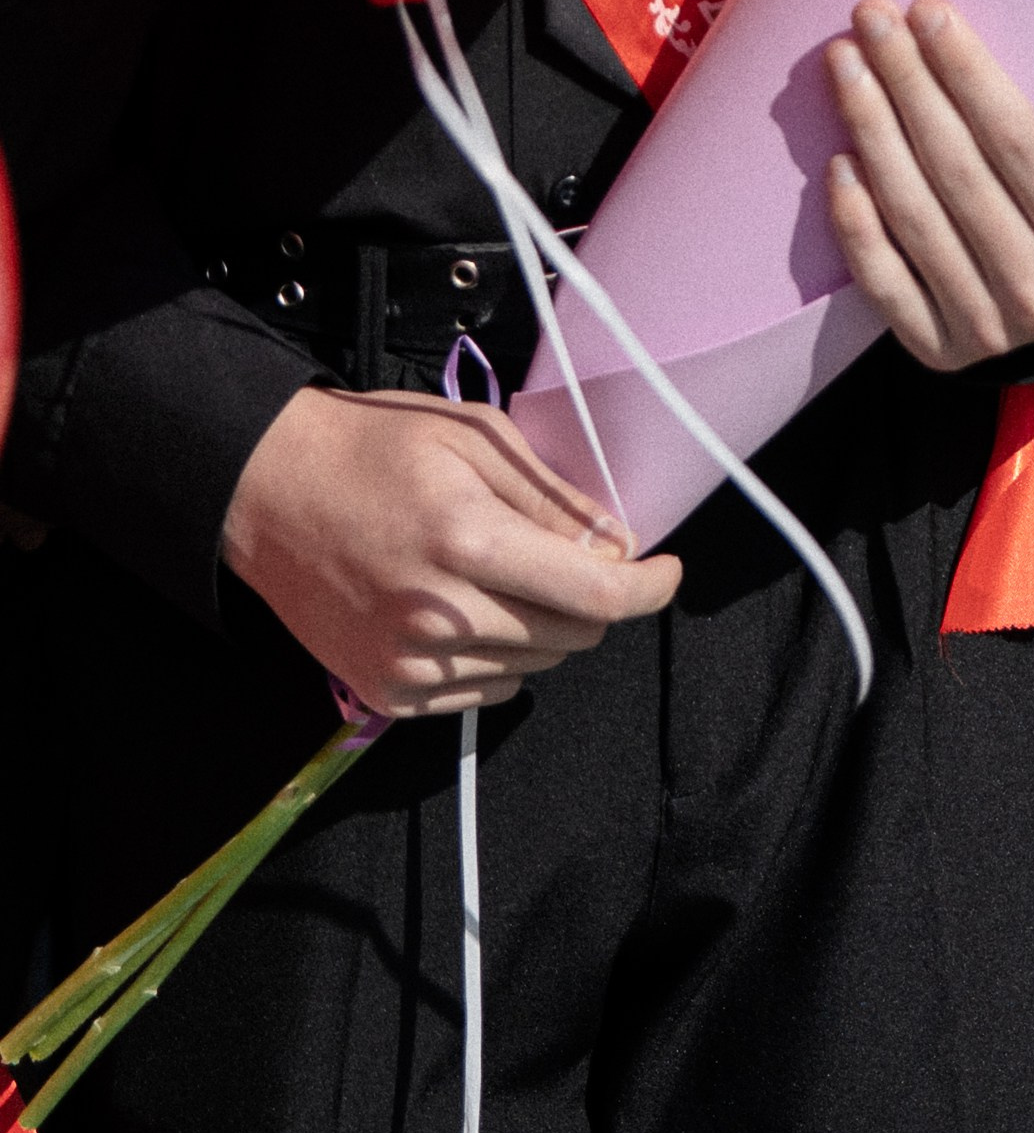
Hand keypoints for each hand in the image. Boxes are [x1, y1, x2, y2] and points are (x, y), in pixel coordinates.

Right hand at [222, 385, 682, 718]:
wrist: (268, 492)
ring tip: (503, 571)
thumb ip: (553, 497)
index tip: (667, 570)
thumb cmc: (376, 449)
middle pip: (572, 636)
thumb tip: (619, 544)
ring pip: (534, 667)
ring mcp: (408, 663)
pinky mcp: (387, 694)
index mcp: (466, 540)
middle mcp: (438, 615)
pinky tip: (470, 607)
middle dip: (594, 598)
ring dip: (544, 625)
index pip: (594, 593)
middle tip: (572, 554)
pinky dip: (501, 655)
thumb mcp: (475, 438)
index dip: (648, 588)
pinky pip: (486, 692)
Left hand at [824, 0, 1033, 370]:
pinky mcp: (937, 348)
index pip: (1015, 143)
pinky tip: (837, 163)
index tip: (928, 12)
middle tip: (871, 17)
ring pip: (913, 217)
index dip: (967, 76)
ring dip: (870, 132)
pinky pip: (883, 283)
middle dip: (906, 85)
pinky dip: (855, 225)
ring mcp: (983, 326)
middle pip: (954, 170)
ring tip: (844, 63)